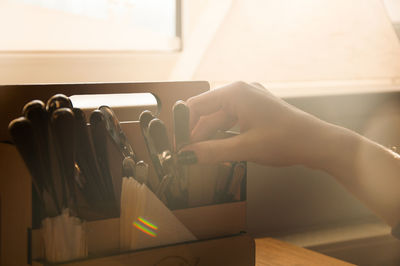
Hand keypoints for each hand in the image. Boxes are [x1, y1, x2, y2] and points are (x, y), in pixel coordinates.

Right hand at [178, 81, 331, 167]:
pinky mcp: (256, 112)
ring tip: (201, 156)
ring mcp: (250, 101)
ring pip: (219, 119)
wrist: (317, 143)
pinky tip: (218, 150)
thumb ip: (212, 152)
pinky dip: (223, 136)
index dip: (184, 126)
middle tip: (188, 155)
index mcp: (236, 92)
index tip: (178, 144)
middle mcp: (241, 92)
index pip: (197, 105)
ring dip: (210, 137)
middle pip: (207, 112)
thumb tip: (187, 156)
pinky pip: (231, 122)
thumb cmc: (287, 139)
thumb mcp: (245, 148)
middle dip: (197, 134)